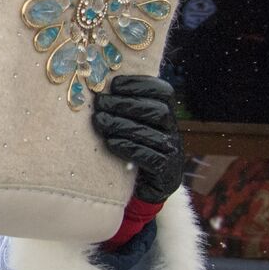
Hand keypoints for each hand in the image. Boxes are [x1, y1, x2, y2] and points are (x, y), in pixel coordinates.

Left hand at [91, 75, 185, 203]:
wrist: (148, 185)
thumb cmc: (134, 146)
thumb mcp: (132, 123)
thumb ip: (123, 106)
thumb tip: (96, 86)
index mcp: (166, 113)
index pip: (163, 92)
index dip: (140, 84)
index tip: (114, 84)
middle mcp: (172, 130)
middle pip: (159, 111)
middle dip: (127, 104)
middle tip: (101, 103)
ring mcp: (171, 151)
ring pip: (153, 134)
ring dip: (123, 125)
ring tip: (99, 121)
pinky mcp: (165, 171)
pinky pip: (151, 158)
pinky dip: (129, 148)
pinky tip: (110, 142)